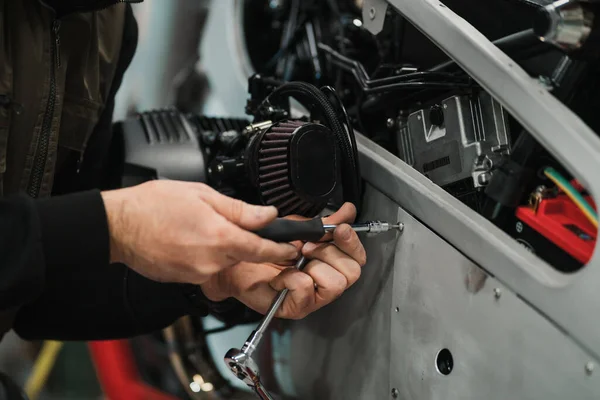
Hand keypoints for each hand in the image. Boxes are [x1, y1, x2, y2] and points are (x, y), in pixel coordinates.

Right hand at [101, 181, 297, 283]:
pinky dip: (205, 255)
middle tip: (227, 222)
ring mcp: (197, 273)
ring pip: (224, 261)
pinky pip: (205, 267)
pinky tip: (189, 239)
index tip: (290, 247)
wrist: (117, 226)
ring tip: (199, 227)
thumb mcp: (202, 194)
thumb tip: (267, 215)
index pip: (263, 249)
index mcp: (220, 238)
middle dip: (244, 241)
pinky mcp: (184, 279)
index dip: (281, 249)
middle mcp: (211, 261)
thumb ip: (239, 209)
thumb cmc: (152, 205)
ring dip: (222, 247)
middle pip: (244, 254)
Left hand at [201, 203, 366, 319]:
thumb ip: (324, 223)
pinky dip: (292, 278)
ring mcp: (312, 297)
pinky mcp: (296, 308)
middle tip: (308, 246)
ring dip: (314, 266)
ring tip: (295, 260)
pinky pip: (306, 289)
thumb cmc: (263, 248)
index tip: (340, 230)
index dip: (352, 243)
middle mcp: (325, 281)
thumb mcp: (297, 228)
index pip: (357, 258)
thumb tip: (347, 211)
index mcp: (329, 262)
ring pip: (335, 285)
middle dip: (330, 253)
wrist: (235, 260)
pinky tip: (281, 276)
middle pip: (351, 272)